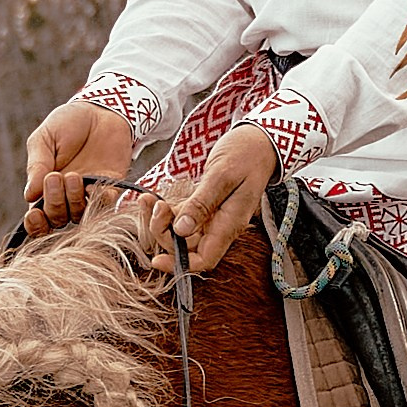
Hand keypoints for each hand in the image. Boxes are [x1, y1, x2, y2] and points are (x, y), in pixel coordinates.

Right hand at [23, 98, 135, 238]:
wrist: (101, 110)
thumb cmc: (68, 123)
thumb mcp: (45, 138)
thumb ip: (37, 165)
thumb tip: (29, 196)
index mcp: (44, 187)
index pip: (37, 217)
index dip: (35, 224)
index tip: (34, 214)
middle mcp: (66, 197)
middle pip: (58, 219)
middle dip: (54, 203)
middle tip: (56, 177)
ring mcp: (89, 194)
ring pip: (80, 215)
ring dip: (75, 200)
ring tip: (75, 175)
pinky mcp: (111, 188)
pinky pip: (106, 205)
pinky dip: (100, 200)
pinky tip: (95, 184)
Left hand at [147, 124, 278, 273]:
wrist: (258, 141)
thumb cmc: (246, 155)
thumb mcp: (222, 176)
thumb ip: (202, 204)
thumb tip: (181, 230)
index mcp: (229, 225)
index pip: (204, 259)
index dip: (180, 265)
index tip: (156, 259)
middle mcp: (219, 226)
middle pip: (185, 247)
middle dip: (164, 233)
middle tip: (156, 207)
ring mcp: (210, 216)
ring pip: (178, 232)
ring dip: (160, 220)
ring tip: (148, 199)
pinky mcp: (202, 205)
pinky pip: (179, 216)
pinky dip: (164, 209)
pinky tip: (151, 197)